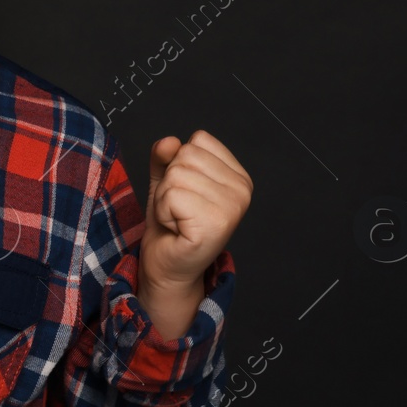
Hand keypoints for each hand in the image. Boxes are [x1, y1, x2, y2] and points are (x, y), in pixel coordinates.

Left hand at [138, 130, 250, 293]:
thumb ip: (165, 156)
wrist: (167, 265)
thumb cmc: (170, 224)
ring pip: (176, 174)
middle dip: (169, 182)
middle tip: (179, 210)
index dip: (179, 164)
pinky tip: (176, 229)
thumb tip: (169, 141)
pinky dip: (163, 212)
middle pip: (185, 155)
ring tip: (177, 219)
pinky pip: (172, 195)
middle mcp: (242, 190)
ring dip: (164, 199)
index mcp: (238, 176)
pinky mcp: (215, 224)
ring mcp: (232, 208)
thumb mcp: (165, 181)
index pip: (198, 140)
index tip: (186, 193)